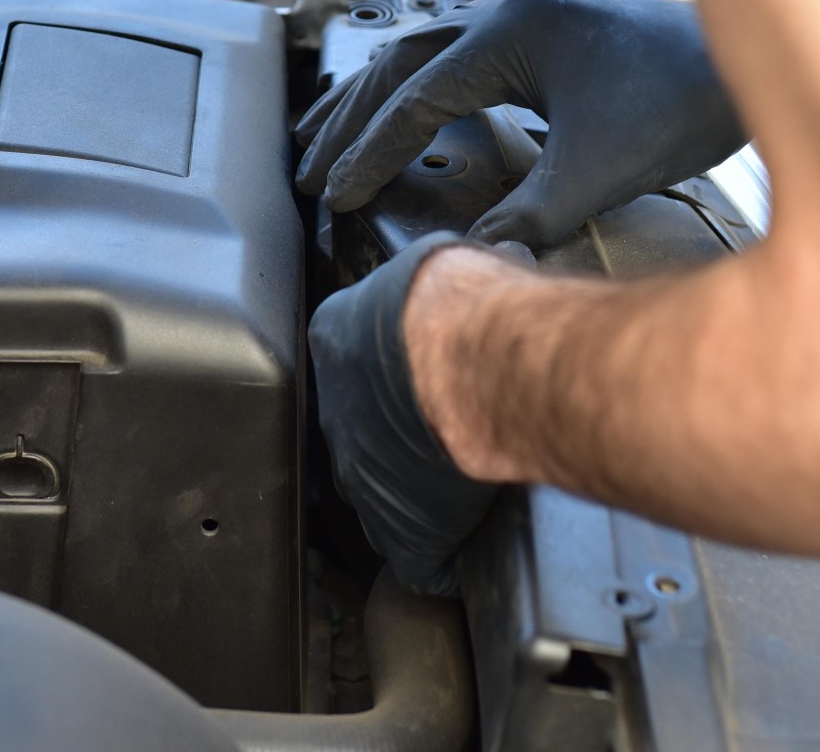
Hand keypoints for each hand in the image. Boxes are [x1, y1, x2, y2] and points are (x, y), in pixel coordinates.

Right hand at [296, 0, 746, 247]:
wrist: (744, 69)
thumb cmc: (683, 105)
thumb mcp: (596, 174)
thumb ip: (526, 217)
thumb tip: (470, 257)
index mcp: (513, 30)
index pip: (415, 97)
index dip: (371, 151)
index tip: (338, 194)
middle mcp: (512, 7)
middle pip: (399, 58)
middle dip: (350, 117)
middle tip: (308, 166)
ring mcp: (528, 9)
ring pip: (422, 45)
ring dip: (374, 93)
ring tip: (328, 134)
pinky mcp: (545, 22)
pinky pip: (456, 47)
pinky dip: (417, 81)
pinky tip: (403, 107)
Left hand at [309, 232, 500, 595]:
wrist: (484, 362)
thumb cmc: (465, 306)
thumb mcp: (442, 267)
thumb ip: (435, 285)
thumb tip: (469, 274)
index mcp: (336, 339)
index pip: (351, 360)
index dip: (391, 368)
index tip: (421, 371)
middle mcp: (335, 412)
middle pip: (360, 431)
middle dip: (397, 431)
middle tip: (445, 428)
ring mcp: (360, 475)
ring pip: (382, 491)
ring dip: (415, 490)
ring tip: (459, 486)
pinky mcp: (401, 530)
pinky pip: (417, 553)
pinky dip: (439, 552)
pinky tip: (463, 549)